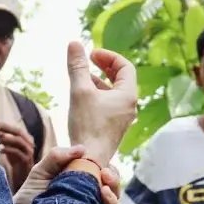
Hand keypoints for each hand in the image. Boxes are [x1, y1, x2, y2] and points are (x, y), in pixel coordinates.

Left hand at [0, 121, 35, 189]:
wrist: (22, 178)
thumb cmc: (15, 162)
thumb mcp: (10, 148)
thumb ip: (5, 139)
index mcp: (26, 139)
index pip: (16, 129)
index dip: (5, 126)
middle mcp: (29, 144)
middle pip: (19, 132)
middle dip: (6, 130)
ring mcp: (29, 152)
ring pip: (19, 141)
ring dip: (7, 139)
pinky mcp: (26, 161)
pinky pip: (18, 152)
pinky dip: (9, 149)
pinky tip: (0, 150)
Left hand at [14, 145, 121, 203]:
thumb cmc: (29, 197)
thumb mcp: (41, 172)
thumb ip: (57, 157)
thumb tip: (83, 149)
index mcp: (83, 188)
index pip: (106, 179)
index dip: (111, 173)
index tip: (104, 169)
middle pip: (113, 195)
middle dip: (115, 184)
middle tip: (106, 176)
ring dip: (113, 201)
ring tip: (104, 192)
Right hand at [64, 41, 138, 165]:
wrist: (89, 159)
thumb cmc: (87, 125)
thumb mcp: (80, 91)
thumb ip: (78, 66)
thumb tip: (74, 43)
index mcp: (127, 95)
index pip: (125, 67)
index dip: (109, 56)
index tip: (92, 53)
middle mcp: (129, 106)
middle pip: (121, 79)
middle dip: (105, 66)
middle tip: (90, 59)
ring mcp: (122, 118)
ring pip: (114, 92)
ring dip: (100, 81)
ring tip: (83, 76)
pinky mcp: (113, 128)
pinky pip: (109, 105)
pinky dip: (98, 95)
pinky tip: (82, 97)